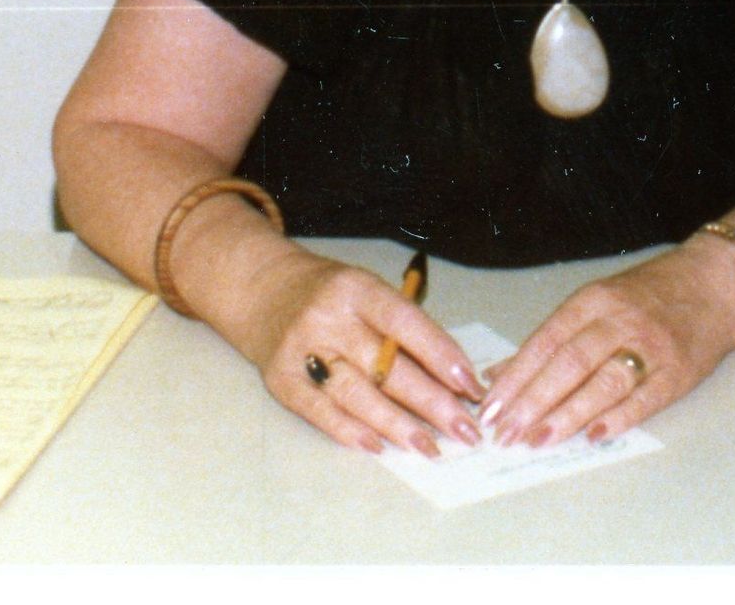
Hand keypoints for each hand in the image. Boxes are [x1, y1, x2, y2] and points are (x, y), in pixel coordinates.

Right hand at [237, 248, 485, 456]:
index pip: (405, 322)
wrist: (263, 292)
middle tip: (464, 429)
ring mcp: (301, 351)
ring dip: (398, 425)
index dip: (440, 354)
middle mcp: (327, 319)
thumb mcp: (367, 291)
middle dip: (432, 402)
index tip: (470, 384)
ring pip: (356, 394)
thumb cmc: (331, 294)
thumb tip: (450, 377)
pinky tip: (380, 446)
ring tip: (430, 446)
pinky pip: (321, 412)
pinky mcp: (281, 381)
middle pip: (385, 366)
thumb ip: (402, 327)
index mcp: (356, 289)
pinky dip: (351, 432)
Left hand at [479, 239, 734, 448]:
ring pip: (603, 381)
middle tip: (506, 432)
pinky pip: (644, 398)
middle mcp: (620, 321)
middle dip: (533, 400)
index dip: (516, 375)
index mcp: (594, 301)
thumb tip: (498, 377)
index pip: (547, 340)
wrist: (716, 285)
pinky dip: (618, 417)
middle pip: (570, 362)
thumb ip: (551, 340)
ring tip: (537, 439)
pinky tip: (592, 436)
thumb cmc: (648, 297)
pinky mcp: (678, 372)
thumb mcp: (597, 303)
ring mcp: (651, 346)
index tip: (490, 407)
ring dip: (567, 413)